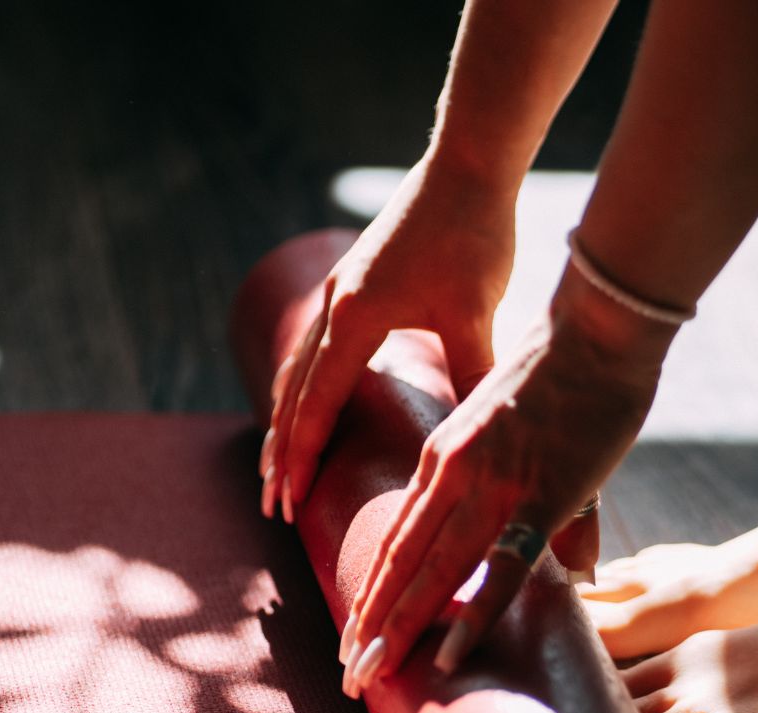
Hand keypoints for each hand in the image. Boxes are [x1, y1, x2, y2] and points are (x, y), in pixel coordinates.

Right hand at [260, 155, 515, 521]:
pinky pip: (317, 342)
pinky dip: (306, 381)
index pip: (317, 404)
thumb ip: (472, 377)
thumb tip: (484, 441)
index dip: (303, 457)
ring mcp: (341, 290)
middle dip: (284, 452)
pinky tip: (312, 395)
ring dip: (288, 419)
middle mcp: (336, 305)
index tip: (290, 503)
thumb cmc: (473, 235)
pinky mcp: (356, 278)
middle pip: (295, 392)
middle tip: (274, 505)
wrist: (468, 163)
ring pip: (300, 367)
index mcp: (356, 318)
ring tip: (279, 463)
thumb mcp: (475, 314)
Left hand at [337, 291, 676, 696]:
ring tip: (368, 678)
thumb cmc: (570, 376)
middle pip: (401, 563)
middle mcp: (452, 473)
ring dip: (398, 631)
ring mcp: (490, 487)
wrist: (597, 329)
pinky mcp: (537, 498)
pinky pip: (497, 571)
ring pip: (431, 574)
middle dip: (372, 625)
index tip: (358, 635)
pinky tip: (445, 658)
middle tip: (349, 677)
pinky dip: (470, 617)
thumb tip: (571, 565)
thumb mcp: (521, 432)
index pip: (399, 537)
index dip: (376, 590)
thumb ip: (532, 497)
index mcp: (442, 455)